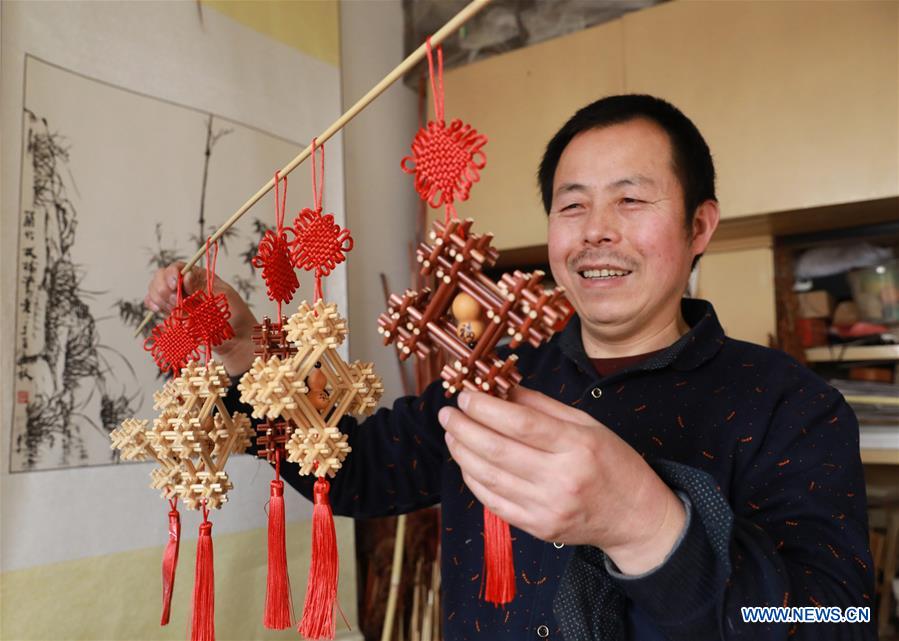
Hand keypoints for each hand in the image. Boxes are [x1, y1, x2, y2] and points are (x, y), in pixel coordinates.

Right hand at [145, 262, 257, 374]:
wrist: (236, 338)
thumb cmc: (236, 315)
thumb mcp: (224, 296)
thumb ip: (202, 286)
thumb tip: (185, 275)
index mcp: (200, 276)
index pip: (177, 267)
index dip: (170, 273)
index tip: (174, 285)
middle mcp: (186, 285)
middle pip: (161, 276)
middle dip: (164, 288)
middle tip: (176, 302)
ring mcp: (177, 299)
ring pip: (155, 289)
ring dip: (159, 298)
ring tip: (174, 309)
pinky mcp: (172, 313)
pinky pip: (153, 304)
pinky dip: (153, 305)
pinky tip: (159, 310)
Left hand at [438, 387, 685, 574]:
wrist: (635, 517)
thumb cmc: (613, 463)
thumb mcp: (587, 424)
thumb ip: (542, 405)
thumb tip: (502, 388)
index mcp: (577, 445)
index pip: (520, 423)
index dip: (485, 408)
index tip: (465, 396)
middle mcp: (561, 478)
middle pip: (497, 450)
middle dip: (463, 428)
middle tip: (447, 413)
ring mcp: (548, 507)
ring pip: (489, 477)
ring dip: (462, 453)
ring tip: (452, 434)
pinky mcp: (538, 528)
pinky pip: (494, 503)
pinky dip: (474, 480)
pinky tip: (467, 462)